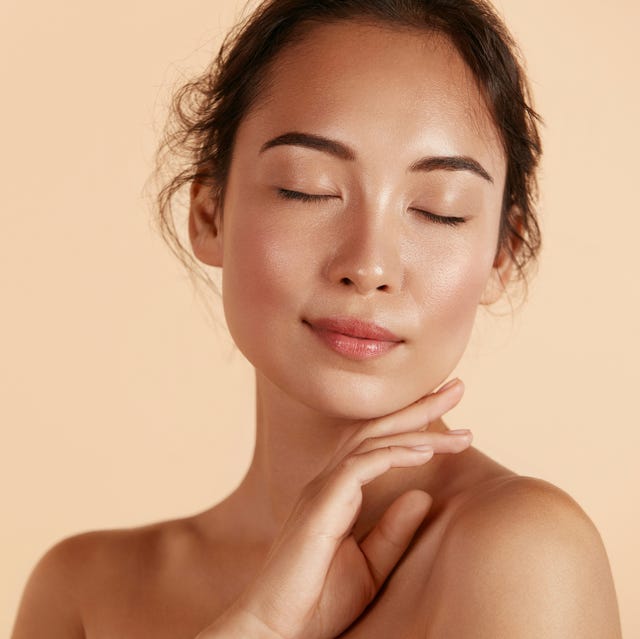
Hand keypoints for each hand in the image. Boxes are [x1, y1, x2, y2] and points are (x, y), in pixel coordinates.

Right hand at [204, 379, 470, 638]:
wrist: (276, 630)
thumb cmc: (319, 603)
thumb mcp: (371, 566)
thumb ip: (395, 530)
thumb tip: (424, 494)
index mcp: (338, 493)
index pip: (379, 445)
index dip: (415, 425)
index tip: (454, 418)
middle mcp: (329, 482)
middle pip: (378, 430)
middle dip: (419, 407)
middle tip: (456, 387)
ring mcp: (322, 489)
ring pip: (374, 441)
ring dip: (417, 427)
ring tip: (456, 418)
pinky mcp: (321, 504)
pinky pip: (362, 466)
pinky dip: (394, 454)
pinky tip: (425, 450)